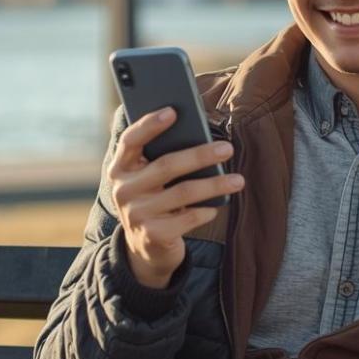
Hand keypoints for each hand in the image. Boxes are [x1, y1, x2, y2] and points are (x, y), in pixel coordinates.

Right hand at [108, 107, 243, 288]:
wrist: (145, 247)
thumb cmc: (154, 199)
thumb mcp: (149, 178)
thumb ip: (161, 157)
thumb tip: (199, 136)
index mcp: (120, 168)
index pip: (130, 140)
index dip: (150, 124)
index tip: (173, 111)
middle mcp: (123, 190)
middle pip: (166, 165)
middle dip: (200, 155)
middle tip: (227, 148)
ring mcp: (136, 214)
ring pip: (183, 192)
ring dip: (215, 184)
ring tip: (238, 180)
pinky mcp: (153, 235)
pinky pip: (187, 218)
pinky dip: (206, 211)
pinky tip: (217, 207)